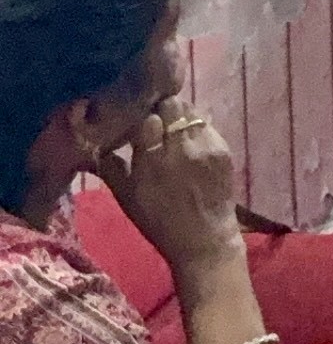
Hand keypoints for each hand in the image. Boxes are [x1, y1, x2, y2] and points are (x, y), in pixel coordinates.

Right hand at [89, 101, 245, 277]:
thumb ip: (111, 168)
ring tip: (172, 127)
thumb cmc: (158, 222)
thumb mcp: (126, 198)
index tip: (136, 120)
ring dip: (179, 115)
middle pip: (172, 106)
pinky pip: (208, 124)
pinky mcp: (224, 148)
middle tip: (155, 119)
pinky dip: (196, 127)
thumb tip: (96, 145)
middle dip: (161, 108)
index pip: (146, 118)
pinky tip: (189, 140)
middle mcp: (179, 148)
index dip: (141, 115)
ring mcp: (206, 146)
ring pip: (192, 111)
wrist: (203, 237)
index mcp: (151, 161)